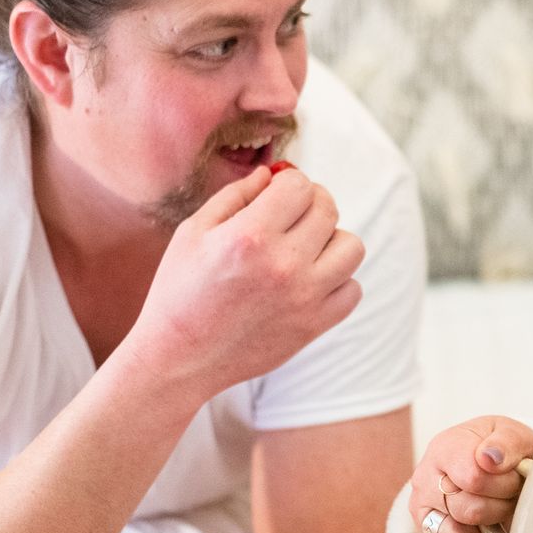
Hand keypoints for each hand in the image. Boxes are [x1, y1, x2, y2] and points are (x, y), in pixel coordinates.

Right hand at [129, 165, 365, 395]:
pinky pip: (353, 290)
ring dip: (331, 241)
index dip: (289, 183)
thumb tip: (273, 175)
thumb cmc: (180, 290)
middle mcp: (283, 265)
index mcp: (249, 236)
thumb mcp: (194, 232)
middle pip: (328, 210)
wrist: (180, 357)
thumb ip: (236, 195)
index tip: (276, 195)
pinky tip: (310, 281)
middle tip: (290, 217)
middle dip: (311, 204)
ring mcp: (304, 298)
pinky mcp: (313, 326)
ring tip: (304, 250)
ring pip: (352, 247)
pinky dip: (338, 281)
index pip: (300, 185)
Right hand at [406, 416, 532, 532]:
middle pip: (468, 508)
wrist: (486, 459)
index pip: (473, 478)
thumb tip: (490, 459)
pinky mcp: (426, 531)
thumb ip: (506, 442)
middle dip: (501, 504)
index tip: (515, 474)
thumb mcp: (511, 433)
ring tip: (497, 505)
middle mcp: (425, 478)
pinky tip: (486, 522)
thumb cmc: (498, 448)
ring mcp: (422, 506)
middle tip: (511, 492)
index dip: (504, 483)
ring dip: (488, 524)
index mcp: (444, 448)